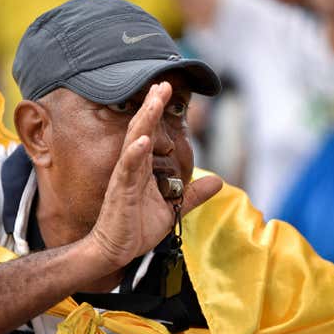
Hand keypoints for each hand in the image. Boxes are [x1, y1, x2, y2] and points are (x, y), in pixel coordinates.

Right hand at [87, 82, 222, 268]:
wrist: (115, 251)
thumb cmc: (136, 228)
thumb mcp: (173, 209)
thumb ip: (194, 194)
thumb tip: (218, 181)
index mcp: (142, 169)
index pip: (150, 134)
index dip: (157, 112)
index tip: (166, 89)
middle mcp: (132, 168)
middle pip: (141, 129)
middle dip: (152, 105)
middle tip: (163, 83)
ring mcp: (124, 178)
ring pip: (134, 142)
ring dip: (145, 120)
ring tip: (154, 100)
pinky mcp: (120, 192)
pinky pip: (127, 169)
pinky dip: (134, 153)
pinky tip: (143, 140)